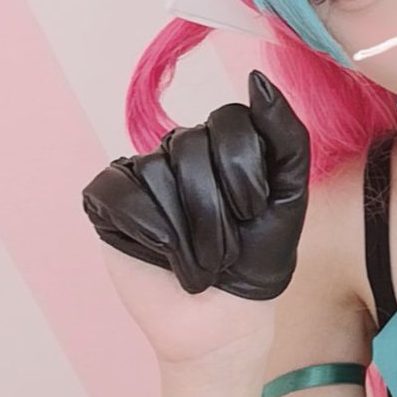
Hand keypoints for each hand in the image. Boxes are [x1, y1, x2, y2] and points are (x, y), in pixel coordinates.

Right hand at [81, 70, 309, 364]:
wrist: (225, 317)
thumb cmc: (260, 256)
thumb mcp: (288, 193)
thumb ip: (286, 134)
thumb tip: (258, 79)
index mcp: (223, 140)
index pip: (230, 120)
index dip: (244, 173)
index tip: (255, 212)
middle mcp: (179, 148)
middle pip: (189, 147)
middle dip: (216, 211)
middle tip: (226, 249)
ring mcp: (142, 172)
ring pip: (156, 173)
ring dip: (186, 232)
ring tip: (199, 262)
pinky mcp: (108, 201)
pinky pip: (120, 193)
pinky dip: (147, 228)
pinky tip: (161, 252)